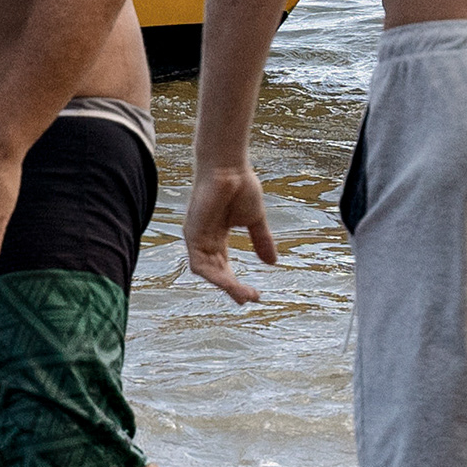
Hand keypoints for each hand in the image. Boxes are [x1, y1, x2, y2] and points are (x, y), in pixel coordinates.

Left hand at [181, 159, 278, 303]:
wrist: (229, 168)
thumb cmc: (240, 186)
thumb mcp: (254, 220)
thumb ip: (261, 240)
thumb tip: (273, 263)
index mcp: (216, 235)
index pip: (222, 265)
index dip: (234, 281)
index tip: (251, 295)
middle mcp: (203, 239)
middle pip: (215, 271)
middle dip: (232, 287)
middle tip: (251, 298)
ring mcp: (196, 237)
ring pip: (207, 272)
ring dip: (226, 286)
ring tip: (246, 295)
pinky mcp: (192, 235)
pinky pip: (200, 265)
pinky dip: (217, 277)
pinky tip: (232, 284)